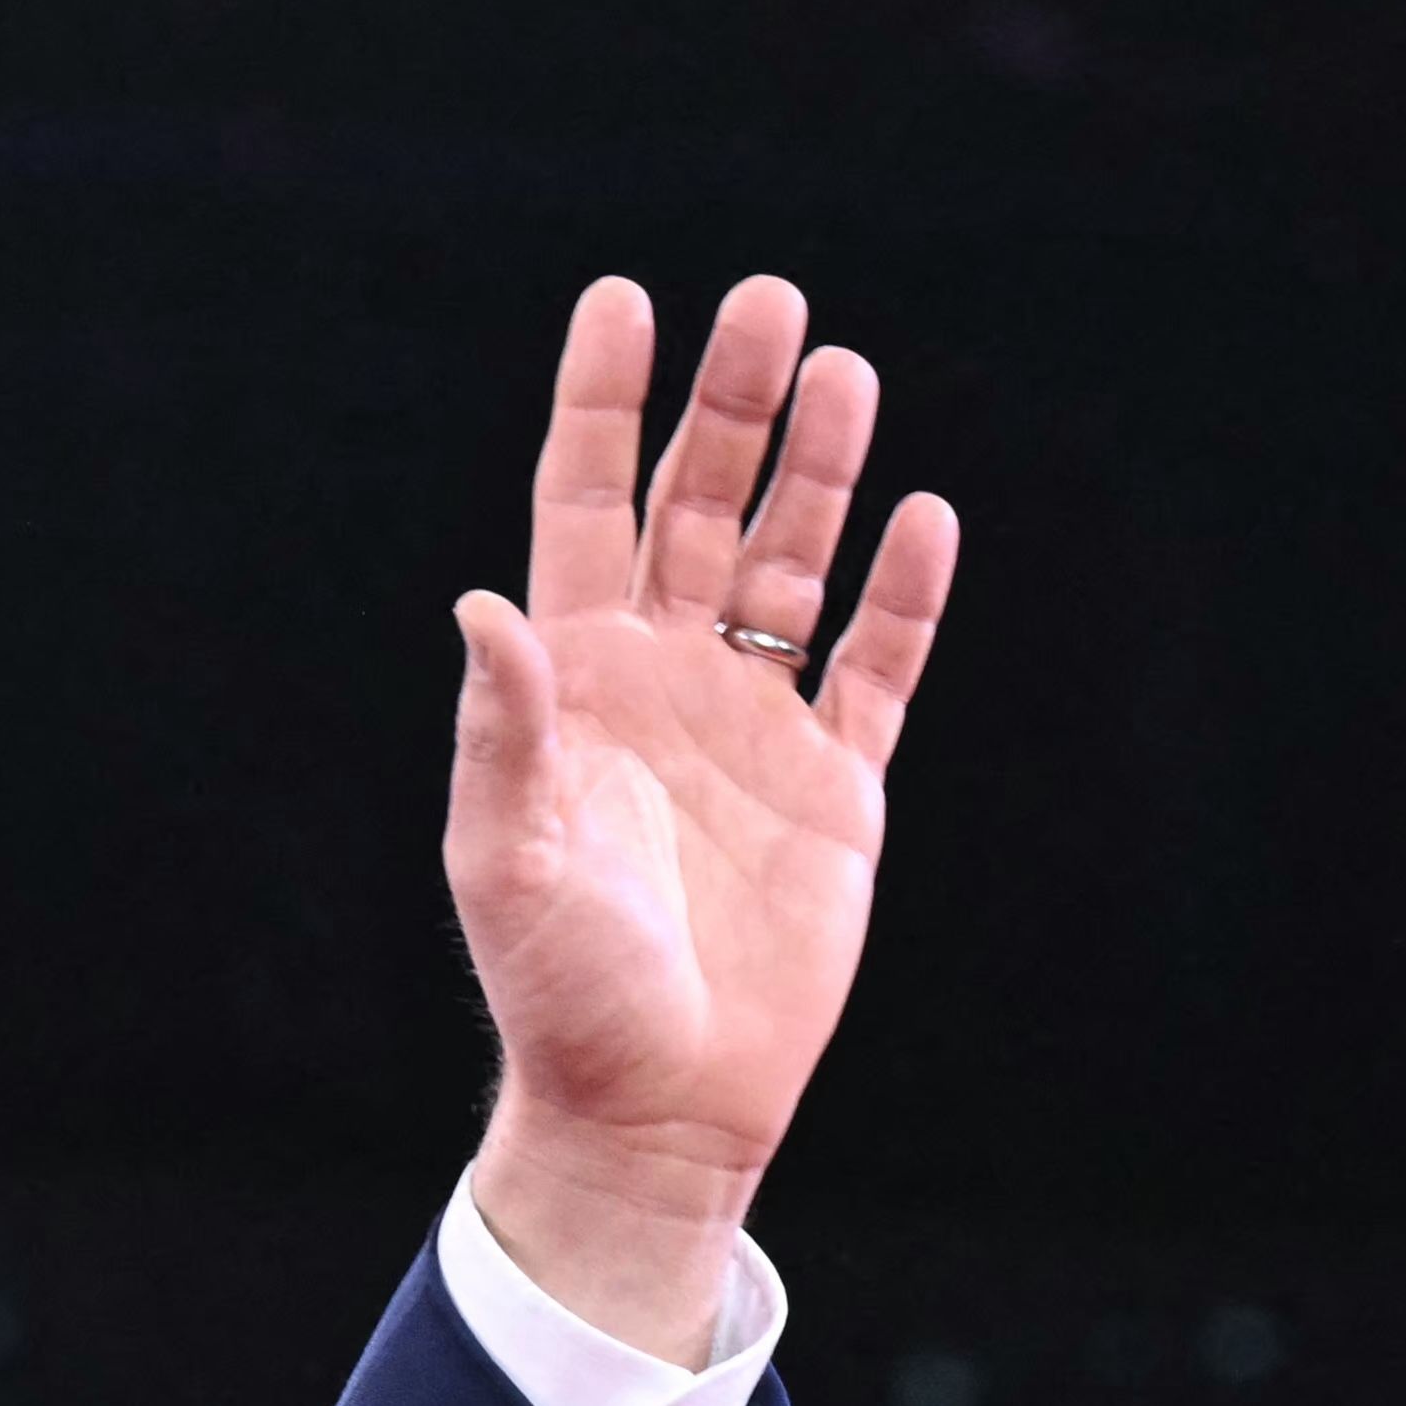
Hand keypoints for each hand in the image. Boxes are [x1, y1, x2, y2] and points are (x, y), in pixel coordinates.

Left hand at [445, 275, 961, 1357]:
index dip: (602, 406)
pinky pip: (875, 670)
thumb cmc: (557, 991)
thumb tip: (485, 607)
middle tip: (768, 302)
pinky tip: (920, 518)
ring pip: (792, 566)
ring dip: (818, 473)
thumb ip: (503, 731)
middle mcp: (662, 683)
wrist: (650, 1106)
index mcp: (572, 684)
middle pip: (698, 508)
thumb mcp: (504, 860)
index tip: (623, 300)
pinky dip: (901, 598)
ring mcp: (752, 728)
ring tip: (844, 373)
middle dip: (733, 409)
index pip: (582, 508)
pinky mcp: (834, 789)